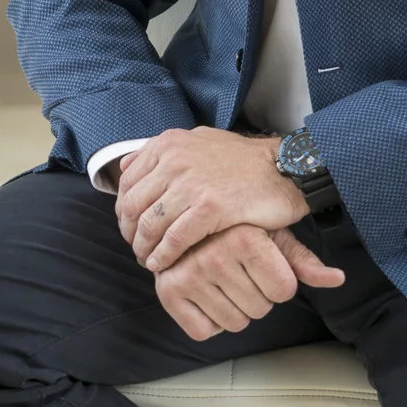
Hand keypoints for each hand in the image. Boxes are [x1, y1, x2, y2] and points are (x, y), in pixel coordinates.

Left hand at [116, 126, 308, 271]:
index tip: (131, 229)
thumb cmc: (242, 161)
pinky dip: (164, 257)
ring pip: (150, 226)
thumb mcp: (200, 140)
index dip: (124, 212)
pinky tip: (165, 266)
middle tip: (138, 250)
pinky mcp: (210, 208)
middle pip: (133, 207)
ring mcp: (192, 184)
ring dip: (145, 250)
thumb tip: (126, 165)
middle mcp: (176, 160)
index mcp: (169, 144)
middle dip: (131, 234)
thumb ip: (163, 151)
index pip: (128, 183)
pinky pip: (174, 240)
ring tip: (150, 261)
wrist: (283, 169)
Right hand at [153, 223, 344, 340]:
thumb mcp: (272, 234)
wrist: (182, 219)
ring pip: (235, 324)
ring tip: (222, 281)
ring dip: (234, 309)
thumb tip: (338, 279)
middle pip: (261, 309)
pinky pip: (204, 332)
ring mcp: (188, 275)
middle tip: (240, 271)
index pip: (284, 291)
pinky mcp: (168, 293)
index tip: (264, 265)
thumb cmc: (234, 227)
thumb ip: (303, 260)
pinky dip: (208, 320)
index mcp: (245, 237)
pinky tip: (205, 294)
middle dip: (257, 295)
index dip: (279, 282)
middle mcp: (215, 255)